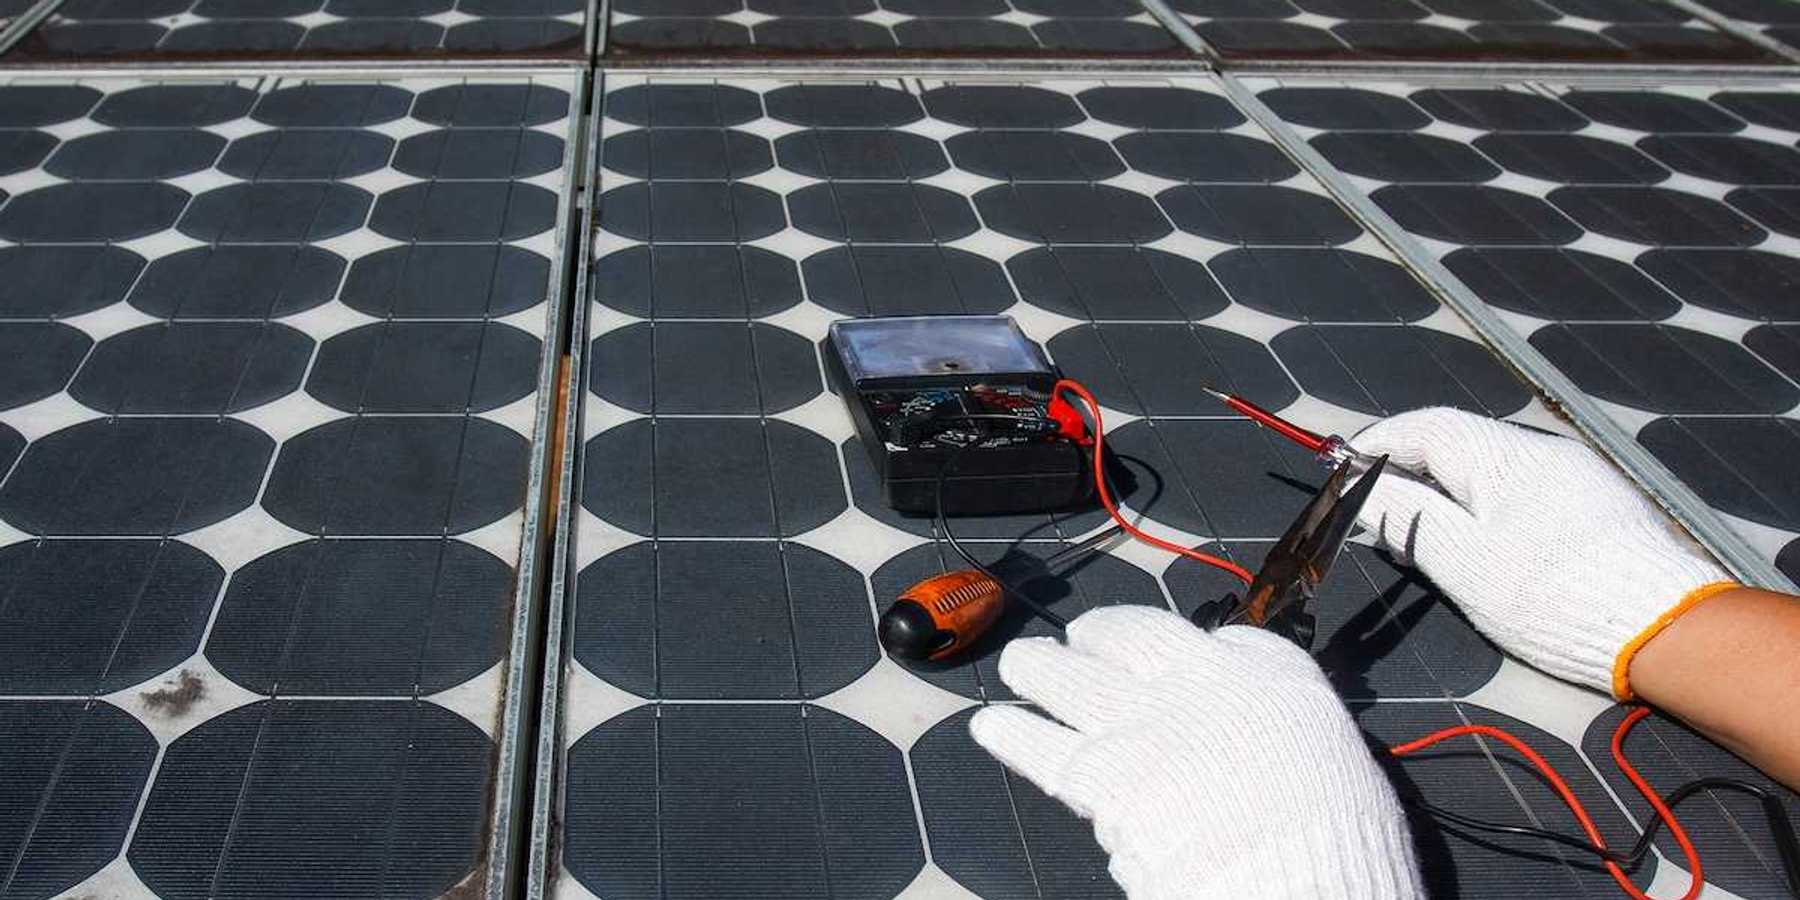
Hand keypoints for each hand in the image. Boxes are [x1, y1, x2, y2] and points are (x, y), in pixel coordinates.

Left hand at [969, 606, 1422, 898]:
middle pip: (1134, 640)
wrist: (1290, 866)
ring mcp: (1141, 723)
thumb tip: (1271, 748)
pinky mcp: (1098, 774)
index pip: (1236, 643)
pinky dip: (1012, 733)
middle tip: (1077, 636)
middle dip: (1101, 636)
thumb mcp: (1342, 766)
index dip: (1194, 645)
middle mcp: (1199, 685)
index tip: (1172, 648)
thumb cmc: (1335, 833)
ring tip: (1021, 662)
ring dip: (1042, 669)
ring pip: (1075, 679)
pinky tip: (988, 724)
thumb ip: (1292, 738)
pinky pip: (1040, 745)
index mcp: (1273, 680)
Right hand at [1351, 407, 1734, 698]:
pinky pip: (1524, 487)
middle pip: (1459, 443)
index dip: (1378, 443)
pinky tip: (1482, 541)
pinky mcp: (1597, 503)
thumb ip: (1408, 516)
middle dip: (1410, 467)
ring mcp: (1576, 474)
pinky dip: (1487, 504)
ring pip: (1492, 467)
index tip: (1342, 466)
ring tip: (1423, 530)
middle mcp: (1542, 450)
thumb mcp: (1462, 561)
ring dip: (1449, 488)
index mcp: (1504, 455)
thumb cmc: (1548, 595)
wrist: (1661, 628)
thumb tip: (1364, 487)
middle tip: (1376, 507)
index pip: (1425, 427)